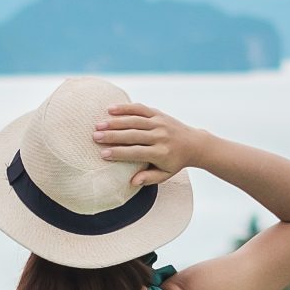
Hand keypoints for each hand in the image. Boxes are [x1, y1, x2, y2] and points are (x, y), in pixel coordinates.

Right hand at [94, 103, 211, 190]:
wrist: (194, 144)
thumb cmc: (175, 162)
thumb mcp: (165, 175)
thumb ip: (148, 179)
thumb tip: (132, 181)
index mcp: (161, 153)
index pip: (136, 152)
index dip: (119, 153)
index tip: (103, 154)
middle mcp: (160, 136)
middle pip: (133, 135)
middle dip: (113, 136)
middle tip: (95, 137)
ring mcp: (159, 123)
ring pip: (135, 121)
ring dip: (115, 122)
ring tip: (98, 125)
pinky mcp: (158, 114)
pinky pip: (140, 109)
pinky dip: (125, 108)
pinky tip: (110, 109)